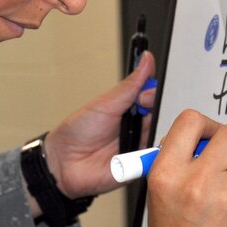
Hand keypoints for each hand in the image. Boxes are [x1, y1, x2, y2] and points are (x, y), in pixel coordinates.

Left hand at [43, 51, 156, 198]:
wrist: (63, 162)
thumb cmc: (79, 132)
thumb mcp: (106, 104)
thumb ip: (130, 85)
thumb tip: (147, 60)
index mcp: (132, 109)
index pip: (154, 97)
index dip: (153, 93)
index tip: (146, 92)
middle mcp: (139, 128)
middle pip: (162, 116)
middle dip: (156, 110)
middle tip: (142, 107)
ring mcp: (140, 147)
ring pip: (163, 137)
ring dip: (154, 131)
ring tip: (137, 130)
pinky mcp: (140, 167)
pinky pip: (156, 160)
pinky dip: (154, 154)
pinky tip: (144, 148)